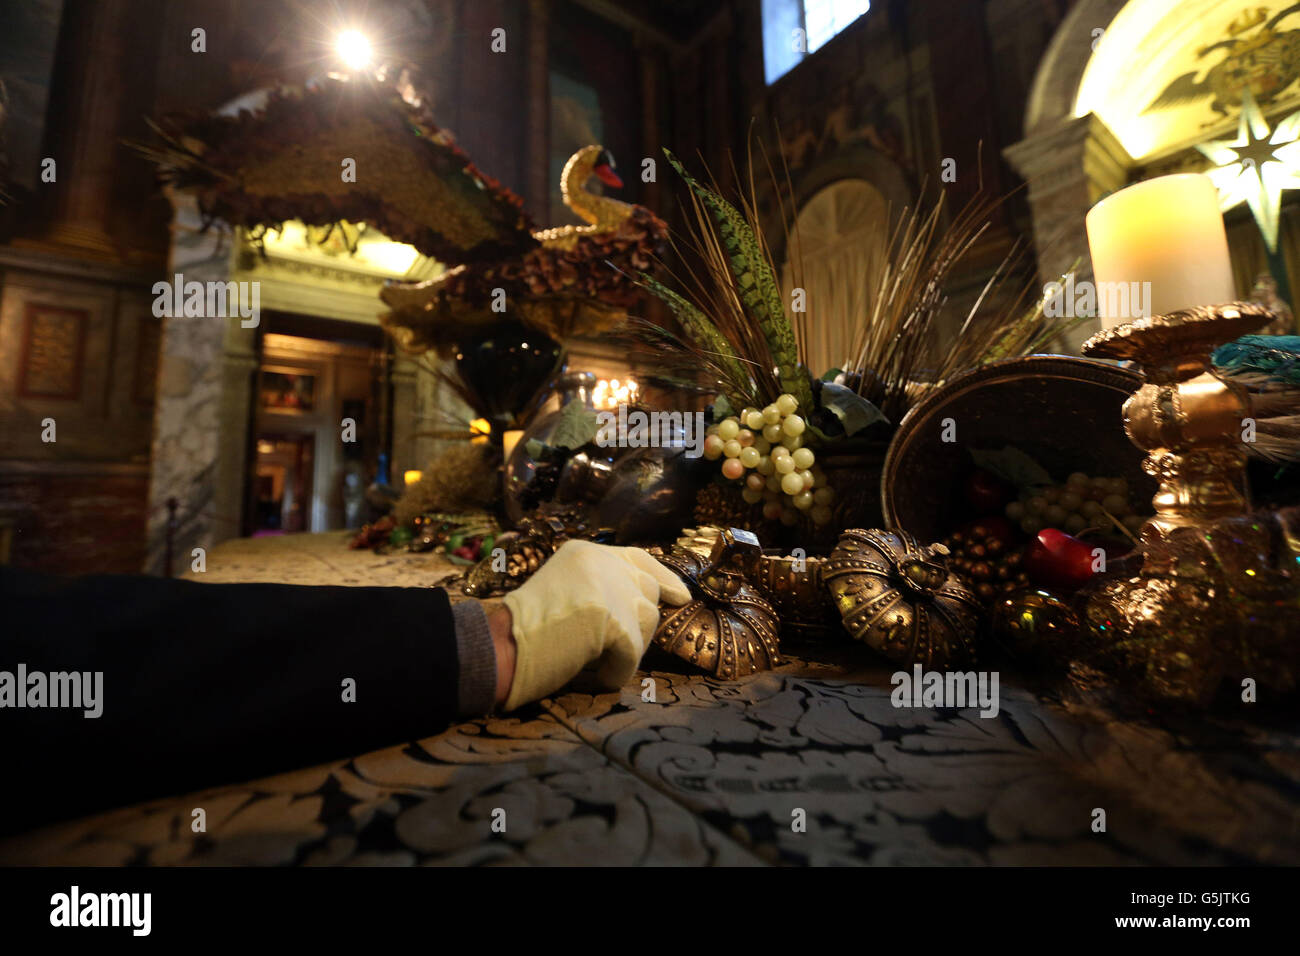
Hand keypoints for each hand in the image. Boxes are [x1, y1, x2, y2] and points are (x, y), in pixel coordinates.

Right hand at [499, 540, 690, 709]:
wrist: (501, 647)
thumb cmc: (524, 629)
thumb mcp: (563, 587)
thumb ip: (598, 586)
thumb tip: (643, 604)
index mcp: (586, 551)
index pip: (638, 558)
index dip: (663, 577)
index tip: (681, 595)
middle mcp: (601, 561)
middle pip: (646, 591)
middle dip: (639, 622)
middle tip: (620, 645)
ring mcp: (610, 589)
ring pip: (646, 621)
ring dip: (628, 647)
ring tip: (596, 658)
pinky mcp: (614, 622)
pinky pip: (632, 655)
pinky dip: (617, 672)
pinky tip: (596, 675)